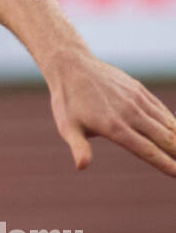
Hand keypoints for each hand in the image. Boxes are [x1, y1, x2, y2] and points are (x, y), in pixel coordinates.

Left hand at [47, 51, 175, 176]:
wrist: (72, 66)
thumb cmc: (67, 101)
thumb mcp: (68, 127)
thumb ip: (79, 147)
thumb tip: (81, 166)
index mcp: (114, 127)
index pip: (147, 151)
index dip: (165, 164)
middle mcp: (130, 113)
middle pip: (163, 138)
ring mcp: (136, 100)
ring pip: (166, 123)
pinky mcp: (138, 90)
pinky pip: (160, 109)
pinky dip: (172, 121)